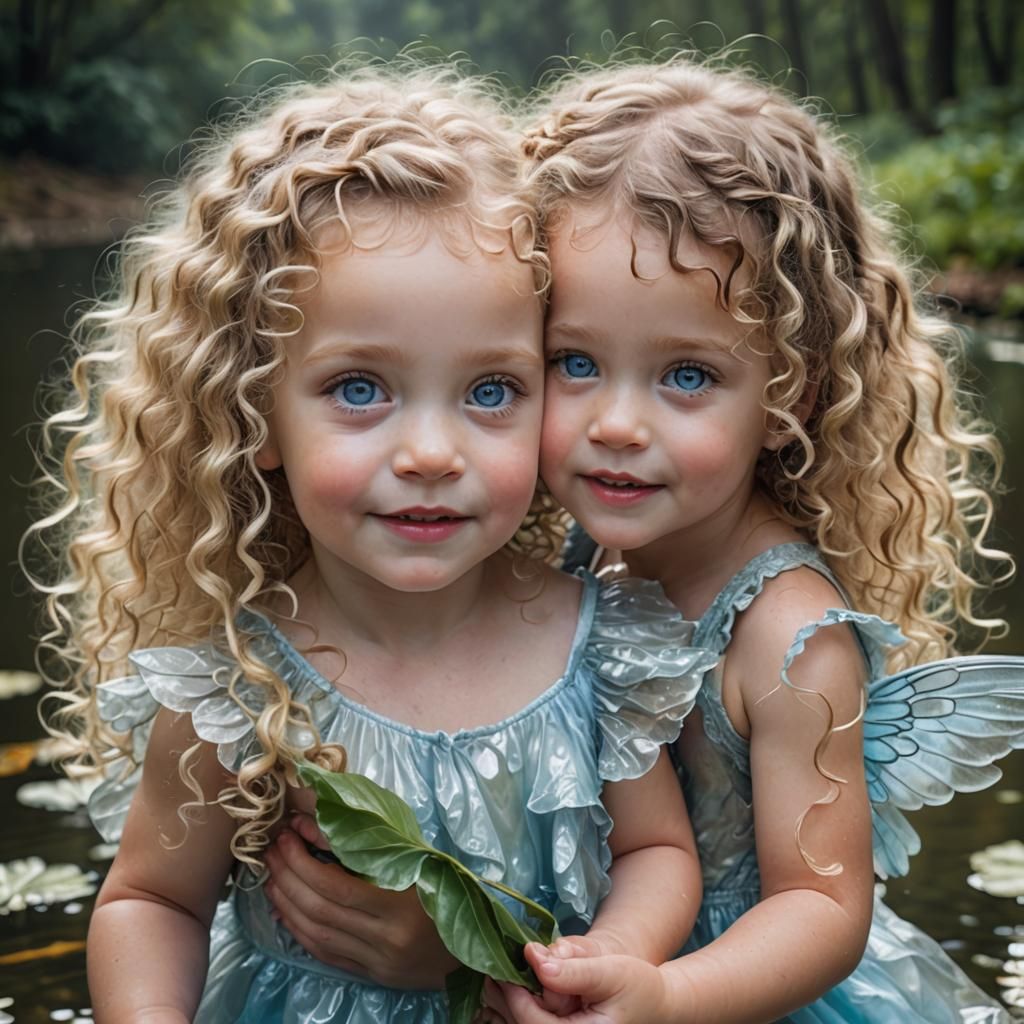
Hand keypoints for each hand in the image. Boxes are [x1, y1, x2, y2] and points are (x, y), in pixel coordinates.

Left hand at [264, 813, 457, 988]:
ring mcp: (377, 959)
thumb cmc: (451, 892)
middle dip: (289, 877)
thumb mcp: (421, 860)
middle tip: (272, 851)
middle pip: (321, 908)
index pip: (337, 885)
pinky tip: (285, 913)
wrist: (473, 950)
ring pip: (317, 933)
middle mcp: (386, 936)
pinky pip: (325, 954)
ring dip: (287, 903)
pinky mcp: (372, 975)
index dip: (304, 861)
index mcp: (402, 903)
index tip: (288, 836)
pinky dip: (300, 932)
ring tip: (270, 877)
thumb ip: (374, 845)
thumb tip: (319, 824)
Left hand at [498, 943, 676, 1023]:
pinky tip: (514, 989)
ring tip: (497, 979)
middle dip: (511, 999)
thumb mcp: (609, 971)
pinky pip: (536, 1023)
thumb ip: (573, 970)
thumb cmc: (638, 987)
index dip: (514, 995)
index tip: (499, 969)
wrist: (657, 1004)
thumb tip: (535, 960)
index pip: (533, 1023)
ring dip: (512, 1004)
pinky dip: (523, 1009)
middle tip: (493, 971)